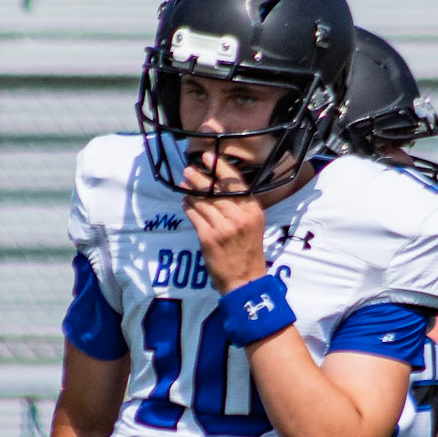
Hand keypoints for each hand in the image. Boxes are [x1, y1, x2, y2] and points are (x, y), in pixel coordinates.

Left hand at [182, 149, 268, 292]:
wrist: (245, 280)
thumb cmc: (248, 251)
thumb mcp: (253, 224)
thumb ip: (241, 205)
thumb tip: (220, 184)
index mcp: (253, 210)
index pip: (235, 181)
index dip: (220, 166)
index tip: (208, 156)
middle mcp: (239, 216)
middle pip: (215, 189)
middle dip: (199, 177)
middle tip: (188, 170)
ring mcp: (224, 227)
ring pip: (202, 201)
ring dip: (190, 191)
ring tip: (184, 184)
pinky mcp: (209, 237)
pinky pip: (194, 216)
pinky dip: (188, 207)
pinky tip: (185, 202)